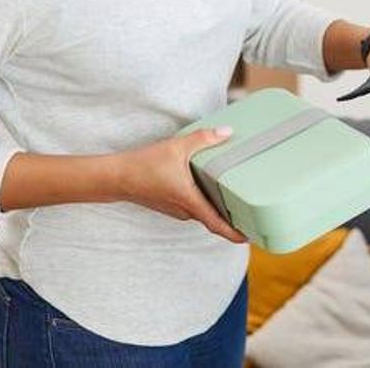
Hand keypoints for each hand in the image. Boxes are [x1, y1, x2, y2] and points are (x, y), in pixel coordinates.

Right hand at [116, 128, 246, 243]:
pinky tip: (211, 189)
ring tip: (237, 201)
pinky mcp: (171, 204)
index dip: (235, 234)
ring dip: (218, 210)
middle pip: (214, 220)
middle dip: (233, 220)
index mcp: (190, 202)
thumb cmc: (144, 165)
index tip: (251, 237)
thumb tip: (227, 132)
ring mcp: (177, 209)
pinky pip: (193, 206)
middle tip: (253, 217)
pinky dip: (205, 202)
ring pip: (203, 212)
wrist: (116, 177)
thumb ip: (203, 138)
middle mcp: (185, 210)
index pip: (218, 225)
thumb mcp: (177, 147)